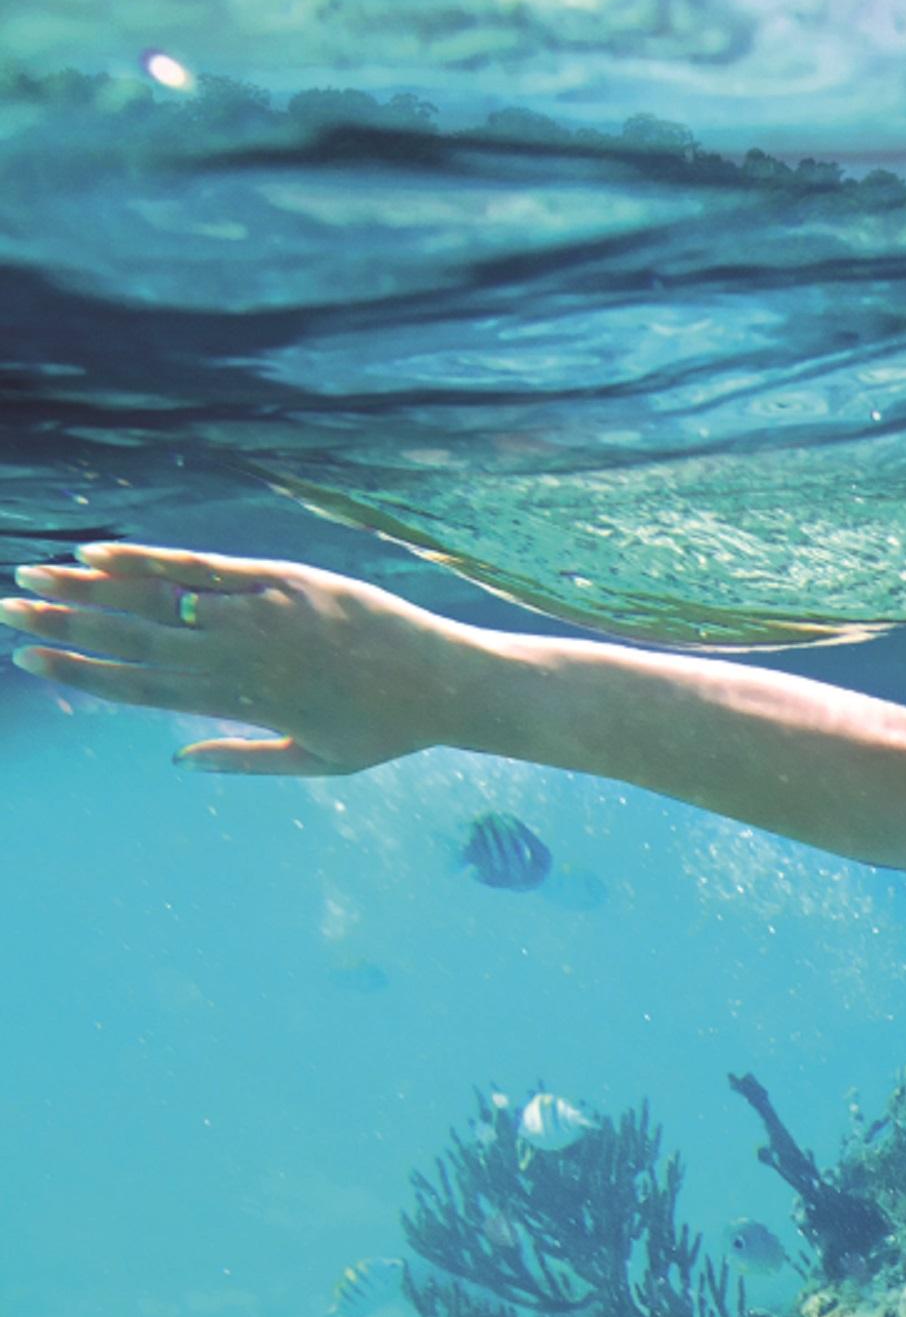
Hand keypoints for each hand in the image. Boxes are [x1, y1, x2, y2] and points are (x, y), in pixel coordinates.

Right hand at [5, 543, 467, 774]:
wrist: (451, 683)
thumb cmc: (388, 729)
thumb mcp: (318, 762)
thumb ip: (243, 759)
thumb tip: (175, 757)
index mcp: (240, 704)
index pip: (142, 688)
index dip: (81, 674)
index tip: (29, 661)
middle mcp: (241, 657)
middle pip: (133, 640)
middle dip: (65, 628)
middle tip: (6, 615)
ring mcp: (260, 614)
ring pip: (159, 599)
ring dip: (89, 588)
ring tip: (33, 578)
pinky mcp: (286, 580)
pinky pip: (207, 567)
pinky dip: (151, 560)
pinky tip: (101, 553)